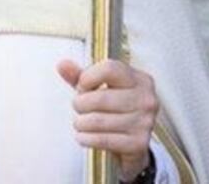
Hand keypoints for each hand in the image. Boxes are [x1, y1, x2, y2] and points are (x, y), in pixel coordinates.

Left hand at [58, 59, 158, 179]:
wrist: (132, 142)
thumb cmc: (115, 109)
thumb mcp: (99, 88)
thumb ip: (81, 76)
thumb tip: (63, 65)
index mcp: (139, 79)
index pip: (109, 69)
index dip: (87, 78)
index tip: (82, 87)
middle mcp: (146, 99)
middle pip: (99, 98)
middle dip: (80, 104)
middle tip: (79, 107)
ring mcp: (145, 122)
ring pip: (97, 120)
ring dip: (80, 123)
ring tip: (81, 122)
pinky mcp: (138, 143)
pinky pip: (102, 139)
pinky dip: (85, 138)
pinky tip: (83, 136)